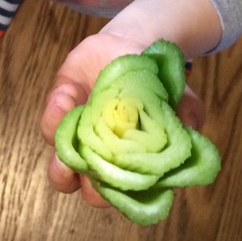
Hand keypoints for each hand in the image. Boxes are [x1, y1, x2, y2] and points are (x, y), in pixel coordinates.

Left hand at [39, 32, 205, 208]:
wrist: (132, 44)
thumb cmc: (157, 80)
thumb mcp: (180, 94)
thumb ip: (187, 112)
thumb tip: (190, 128)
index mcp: (133, 163)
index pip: (126, 195)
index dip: (123, 195)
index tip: (122, 183)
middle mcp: (102, 157)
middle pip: (88, 189)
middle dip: (86, 185)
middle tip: (87, 173)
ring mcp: (79, 136)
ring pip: (60, 165)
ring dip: (60, 159)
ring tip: (69, 139)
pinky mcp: (60, 108)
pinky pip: (51, 121)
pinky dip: (55, 112)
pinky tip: (67, 95)